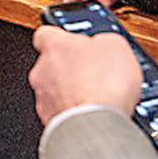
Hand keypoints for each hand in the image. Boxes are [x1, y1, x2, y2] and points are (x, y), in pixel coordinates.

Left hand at [28, 27, 142, 123]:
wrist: (97, 124)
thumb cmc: (103, 85)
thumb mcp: (116, 46)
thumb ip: (103, 41)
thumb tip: (105, 44)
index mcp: (54, 46)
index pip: (47, 34)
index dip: (63, 38)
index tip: (76, 42)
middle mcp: (41, 70)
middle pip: (53, 64)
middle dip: (72, 69)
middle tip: (94, 74)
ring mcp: (43, 98)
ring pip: (55, 90)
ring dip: (72, 92)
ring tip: (97, 97)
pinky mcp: (49, 121)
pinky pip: (61, 112)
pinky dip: (75, 113)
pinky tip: (93, 114)